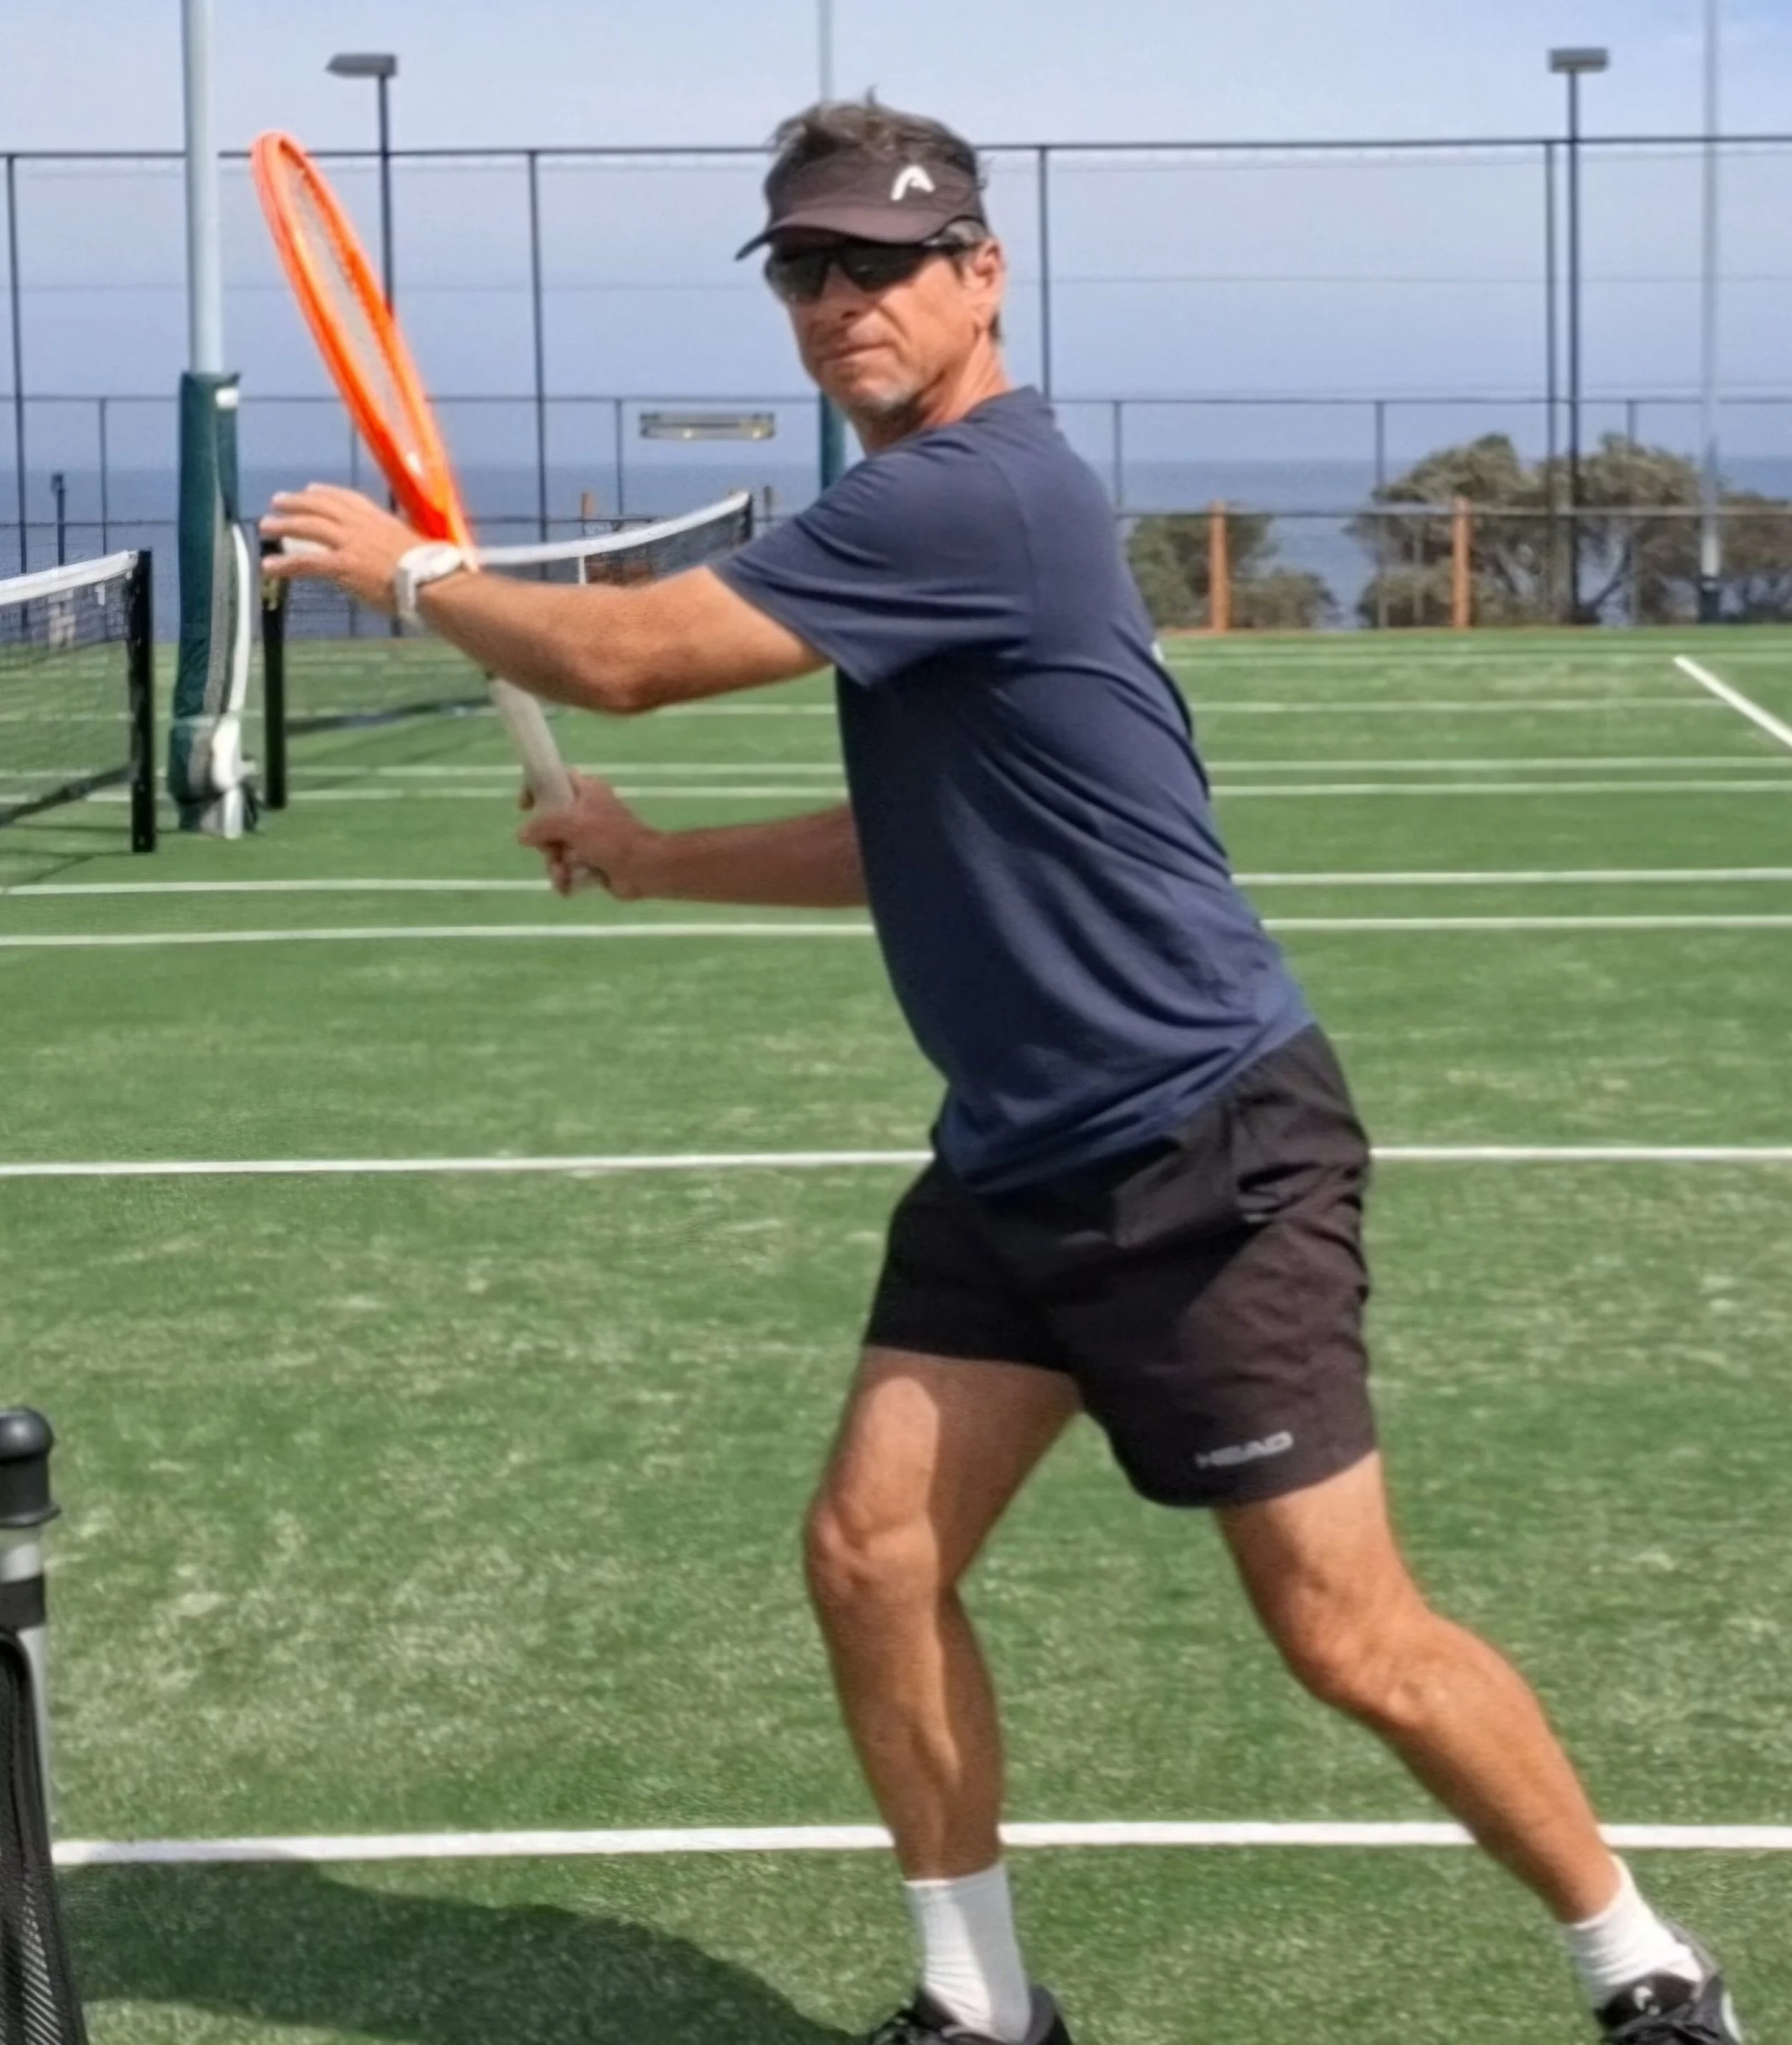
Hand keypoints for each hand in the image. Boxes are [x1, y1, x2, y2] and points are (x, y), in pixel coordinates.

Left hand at [259, 486, 425, 611]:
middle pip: (321, 507)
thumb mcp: (411, 546)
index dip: (325, 493)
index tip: (311, 489)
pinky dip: (285, 564)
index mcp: (379, 519)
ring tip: (265, 527)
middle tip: (277, 502)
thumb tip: (394, 552)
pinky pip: (306, 562)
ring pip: (308, 527)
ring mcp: (349, 543)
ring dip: (283, 525)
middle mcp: (360, 525)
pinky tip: (270, 567)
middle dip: (296, 503)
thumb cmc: (430, 570)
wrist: (430, 581)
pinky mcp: (341, 565)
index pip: (347, 498)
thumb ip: (395, 544)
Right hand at [518, 772, 656, 899]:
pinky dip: (566, 877)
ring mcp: (590, 838)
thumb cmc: (611, 839)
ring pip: (557, 848)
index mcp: (586, 791)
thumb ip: (542, 826)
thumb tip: (523, 835)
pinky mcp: (593, 861)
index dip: (536, 788)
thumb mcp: (572, 824)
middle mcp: (587, 811)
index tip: (524, 806)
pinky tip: (567, 887)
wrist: (644, 868)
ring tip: (563, 875)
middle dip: (546, 842)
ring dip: (555, 865)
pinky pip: (568, 867)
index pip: (555, 779)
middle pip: (550, 822)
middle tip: (553, 851)